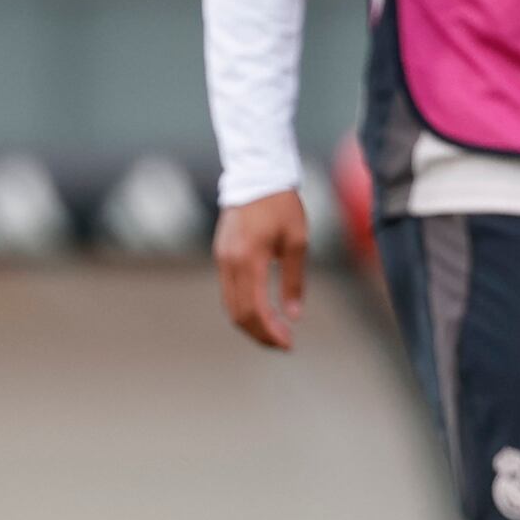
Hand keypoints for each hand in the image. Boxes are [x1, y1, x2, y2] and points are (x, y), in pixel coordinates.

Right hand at [214, 189, 312, 350]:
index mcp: (250, 260)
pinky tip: (261, 309)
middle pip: (238, 314)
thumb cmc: (282, 206)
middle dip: (260, 334)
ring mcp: (222, 259)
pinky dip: (243, 306)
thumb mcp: (297, 243)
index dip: (270, 332)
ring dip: (251, 323)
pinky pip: (229, 290)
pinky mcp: (221, 254)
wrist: (257, 175)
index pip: (254, 310)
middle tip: (283, 344)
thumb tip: (294, 316)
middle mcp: (230, 263)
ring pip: (230, 305)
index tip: (289, 343)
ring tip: (274, 331)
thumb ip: (294, 281)